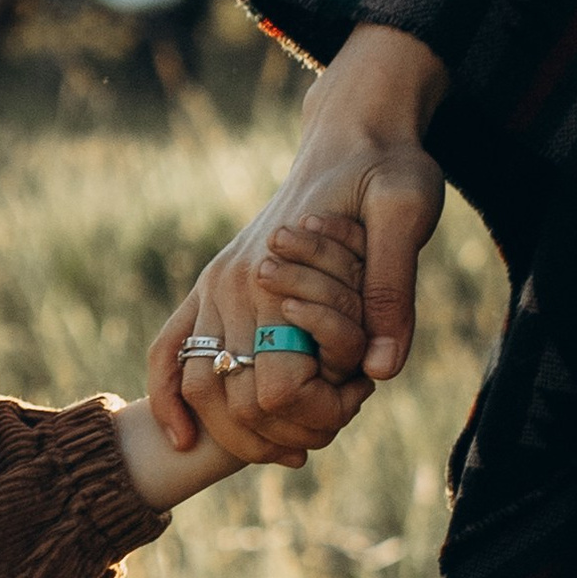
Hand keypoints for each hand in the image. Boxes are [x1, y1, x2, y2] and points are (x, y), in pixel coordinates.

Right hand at [147, 20, 447, 462]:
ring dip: (235, 433)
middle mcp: (231, 287)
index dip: (315, 414)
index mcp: (272, 275)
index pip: (274, 390)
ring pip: (198, 387)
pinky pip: (169, 351)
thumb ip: (393, 291)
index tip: (359, 396)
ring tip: (288, 447)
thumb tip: (383, 370)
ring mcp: (214, 288)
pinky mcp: (211, 287)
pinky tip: (185, 439)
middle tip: (329, 430)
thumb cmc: (388, 168)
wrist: (353, 130)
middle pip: (231, 401)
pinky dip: (169, 399)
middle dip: (279, 433)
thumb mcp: (407, 214)